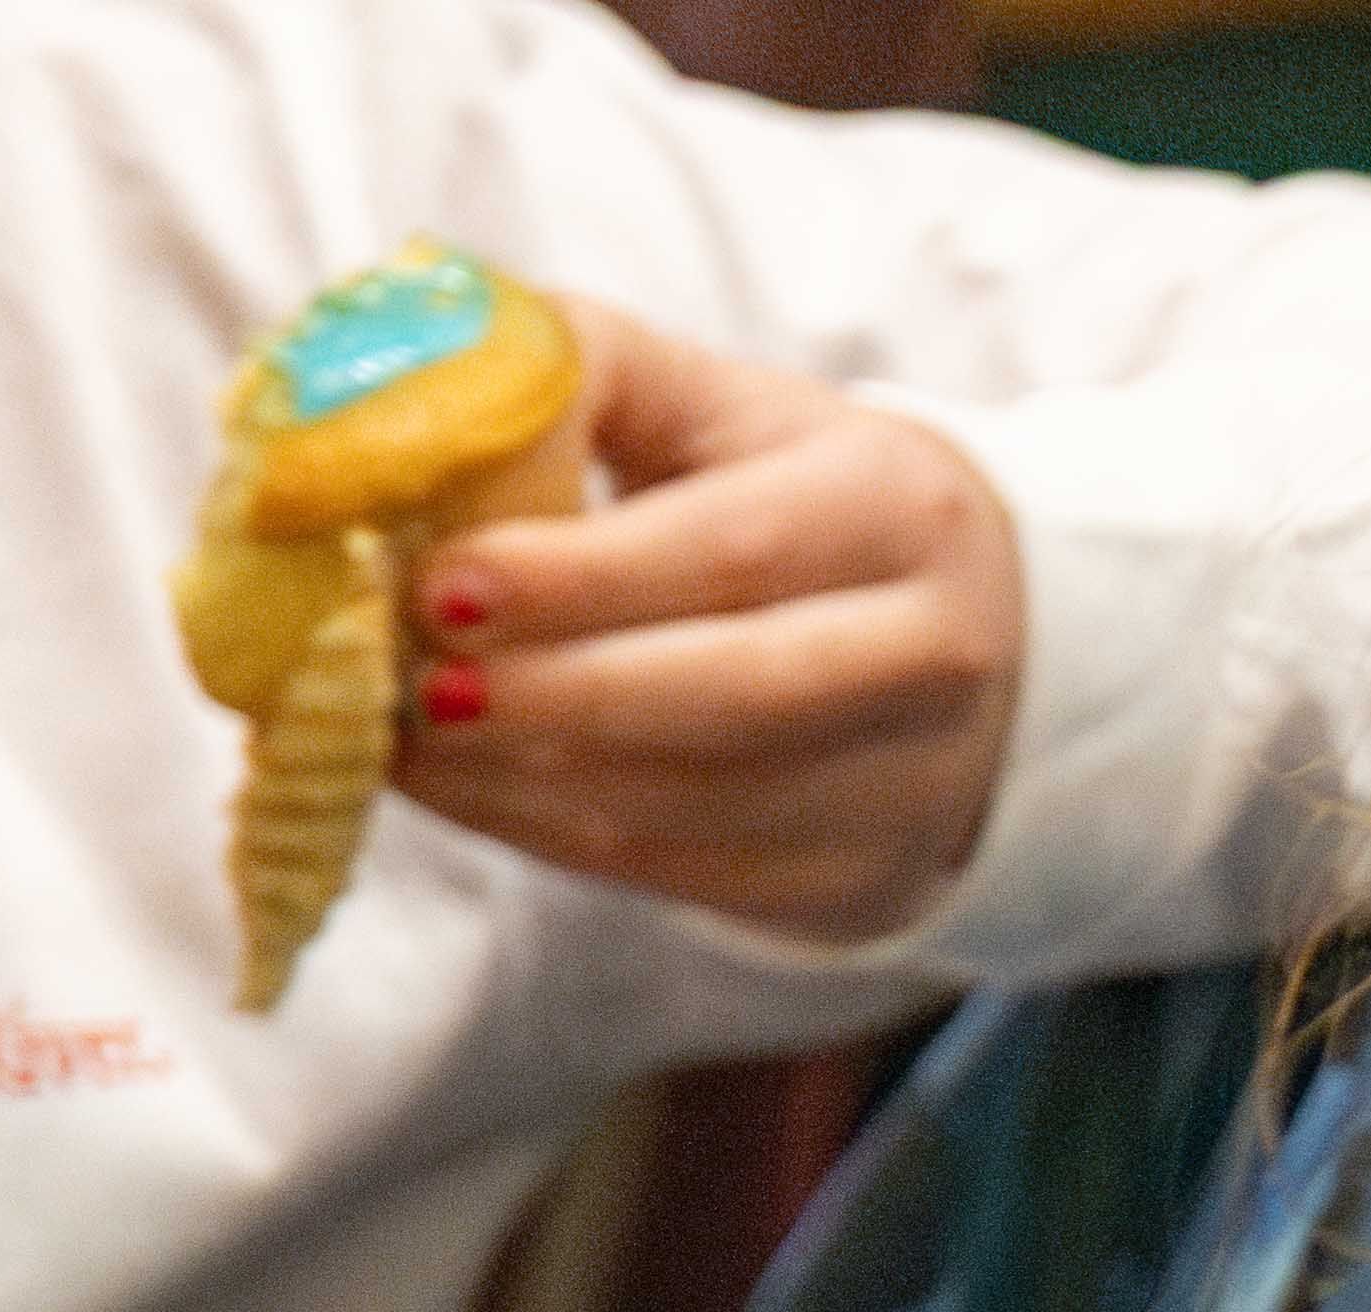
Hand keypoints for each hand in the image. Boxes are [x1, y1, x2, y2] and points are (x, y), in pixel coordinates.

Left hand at [392, 301, 1023, 942]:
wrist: (960, 640)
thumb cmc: (797, 504)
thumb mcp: (718, 409)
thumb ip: (578, 372)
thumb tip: (418, 401)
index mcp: (898, 509)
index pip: (736, 550)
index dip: (584, 577)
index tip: (442, 584)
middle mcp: (933, 654)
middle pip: (737, 692)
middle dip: (560, 693)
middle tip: (421, 683)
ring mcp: (909, 786)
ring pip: (701, 802)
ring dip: (533, 776)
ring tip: (410, 732)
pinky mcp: (855, 880)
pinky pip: (682, 870)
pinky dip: (549, 833)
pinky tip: (462, 783)